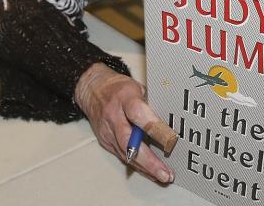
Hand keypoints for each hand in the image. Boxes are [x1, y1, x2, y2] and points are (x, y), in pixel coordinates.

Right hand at [74, 62, 173, 183]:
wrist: (92, 89)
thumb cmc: (119, 87)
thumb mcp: (137, 87)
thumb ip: (151, 103)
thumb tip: (170, 121)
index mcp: (124, 97)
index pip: (137, 112)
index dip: (153, 126)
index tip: (169, 138)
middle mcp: (113, 115)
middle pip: (129, 141)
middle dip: (148, 160)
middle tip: (164, 172)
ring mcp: (107, 130)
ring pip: (126, 154)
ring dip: (146, 168)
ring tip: (162, 176)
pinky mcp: (105, 141)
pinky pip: (122, 156)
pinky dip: (137, 165)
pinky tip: (150, 172)